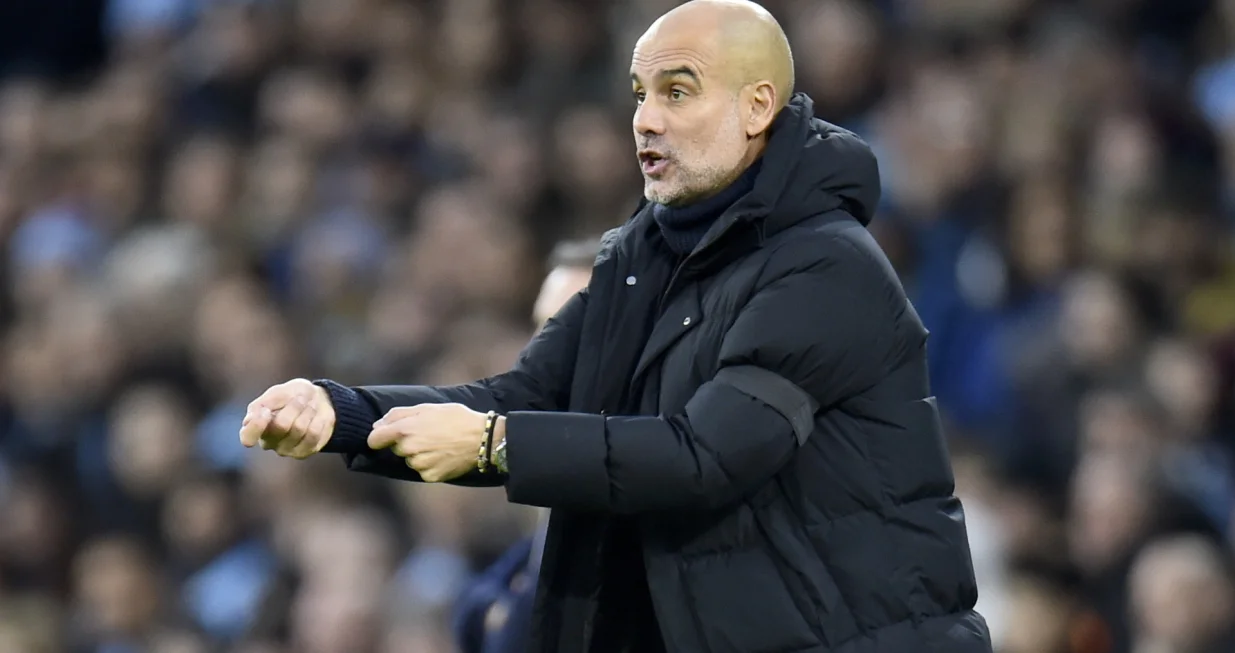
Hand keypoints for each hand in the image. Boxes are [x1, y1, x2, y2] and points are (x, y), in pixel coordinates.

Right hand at [239, 378, 335, 457]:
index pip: (247, 436)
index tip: (265, 411)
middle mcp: (267, 442)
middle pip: (281, 425)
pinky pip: (313, 434)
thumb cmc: (290, 396)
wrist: (316, 401)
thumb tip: (259, 414)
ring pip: (299, 428)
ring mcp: (284, 450)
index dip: (257, 425)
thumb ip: (266, 404)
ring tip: (309, 405)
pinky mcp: (302, 453)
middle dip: (294, 406)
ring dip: (308, 411)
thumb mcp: (277, 393)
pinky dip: (317, 420)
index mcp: (254, 426)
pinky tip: (315, 417)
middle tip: (300, 398)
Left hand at [367, 403, 488, 481]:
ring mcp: (419, 465)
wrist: (482, 439)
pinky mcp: (430, 476)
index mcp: (405, 430)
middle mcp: (409, 449)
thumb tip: (377, 425)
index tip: (384, 437)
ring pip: (410, 460)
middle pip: (396, 448)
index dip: (378, 437)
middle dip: (406, 442)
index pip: (374, 439)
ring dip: (419, 454)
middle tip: (428, 434)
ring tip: (439, 444)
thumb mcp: (427, 407)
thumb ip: (398, 415)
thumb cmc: (455, 418)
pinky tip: (443, 455)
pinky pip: (422, 471)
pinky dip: (430, 465)